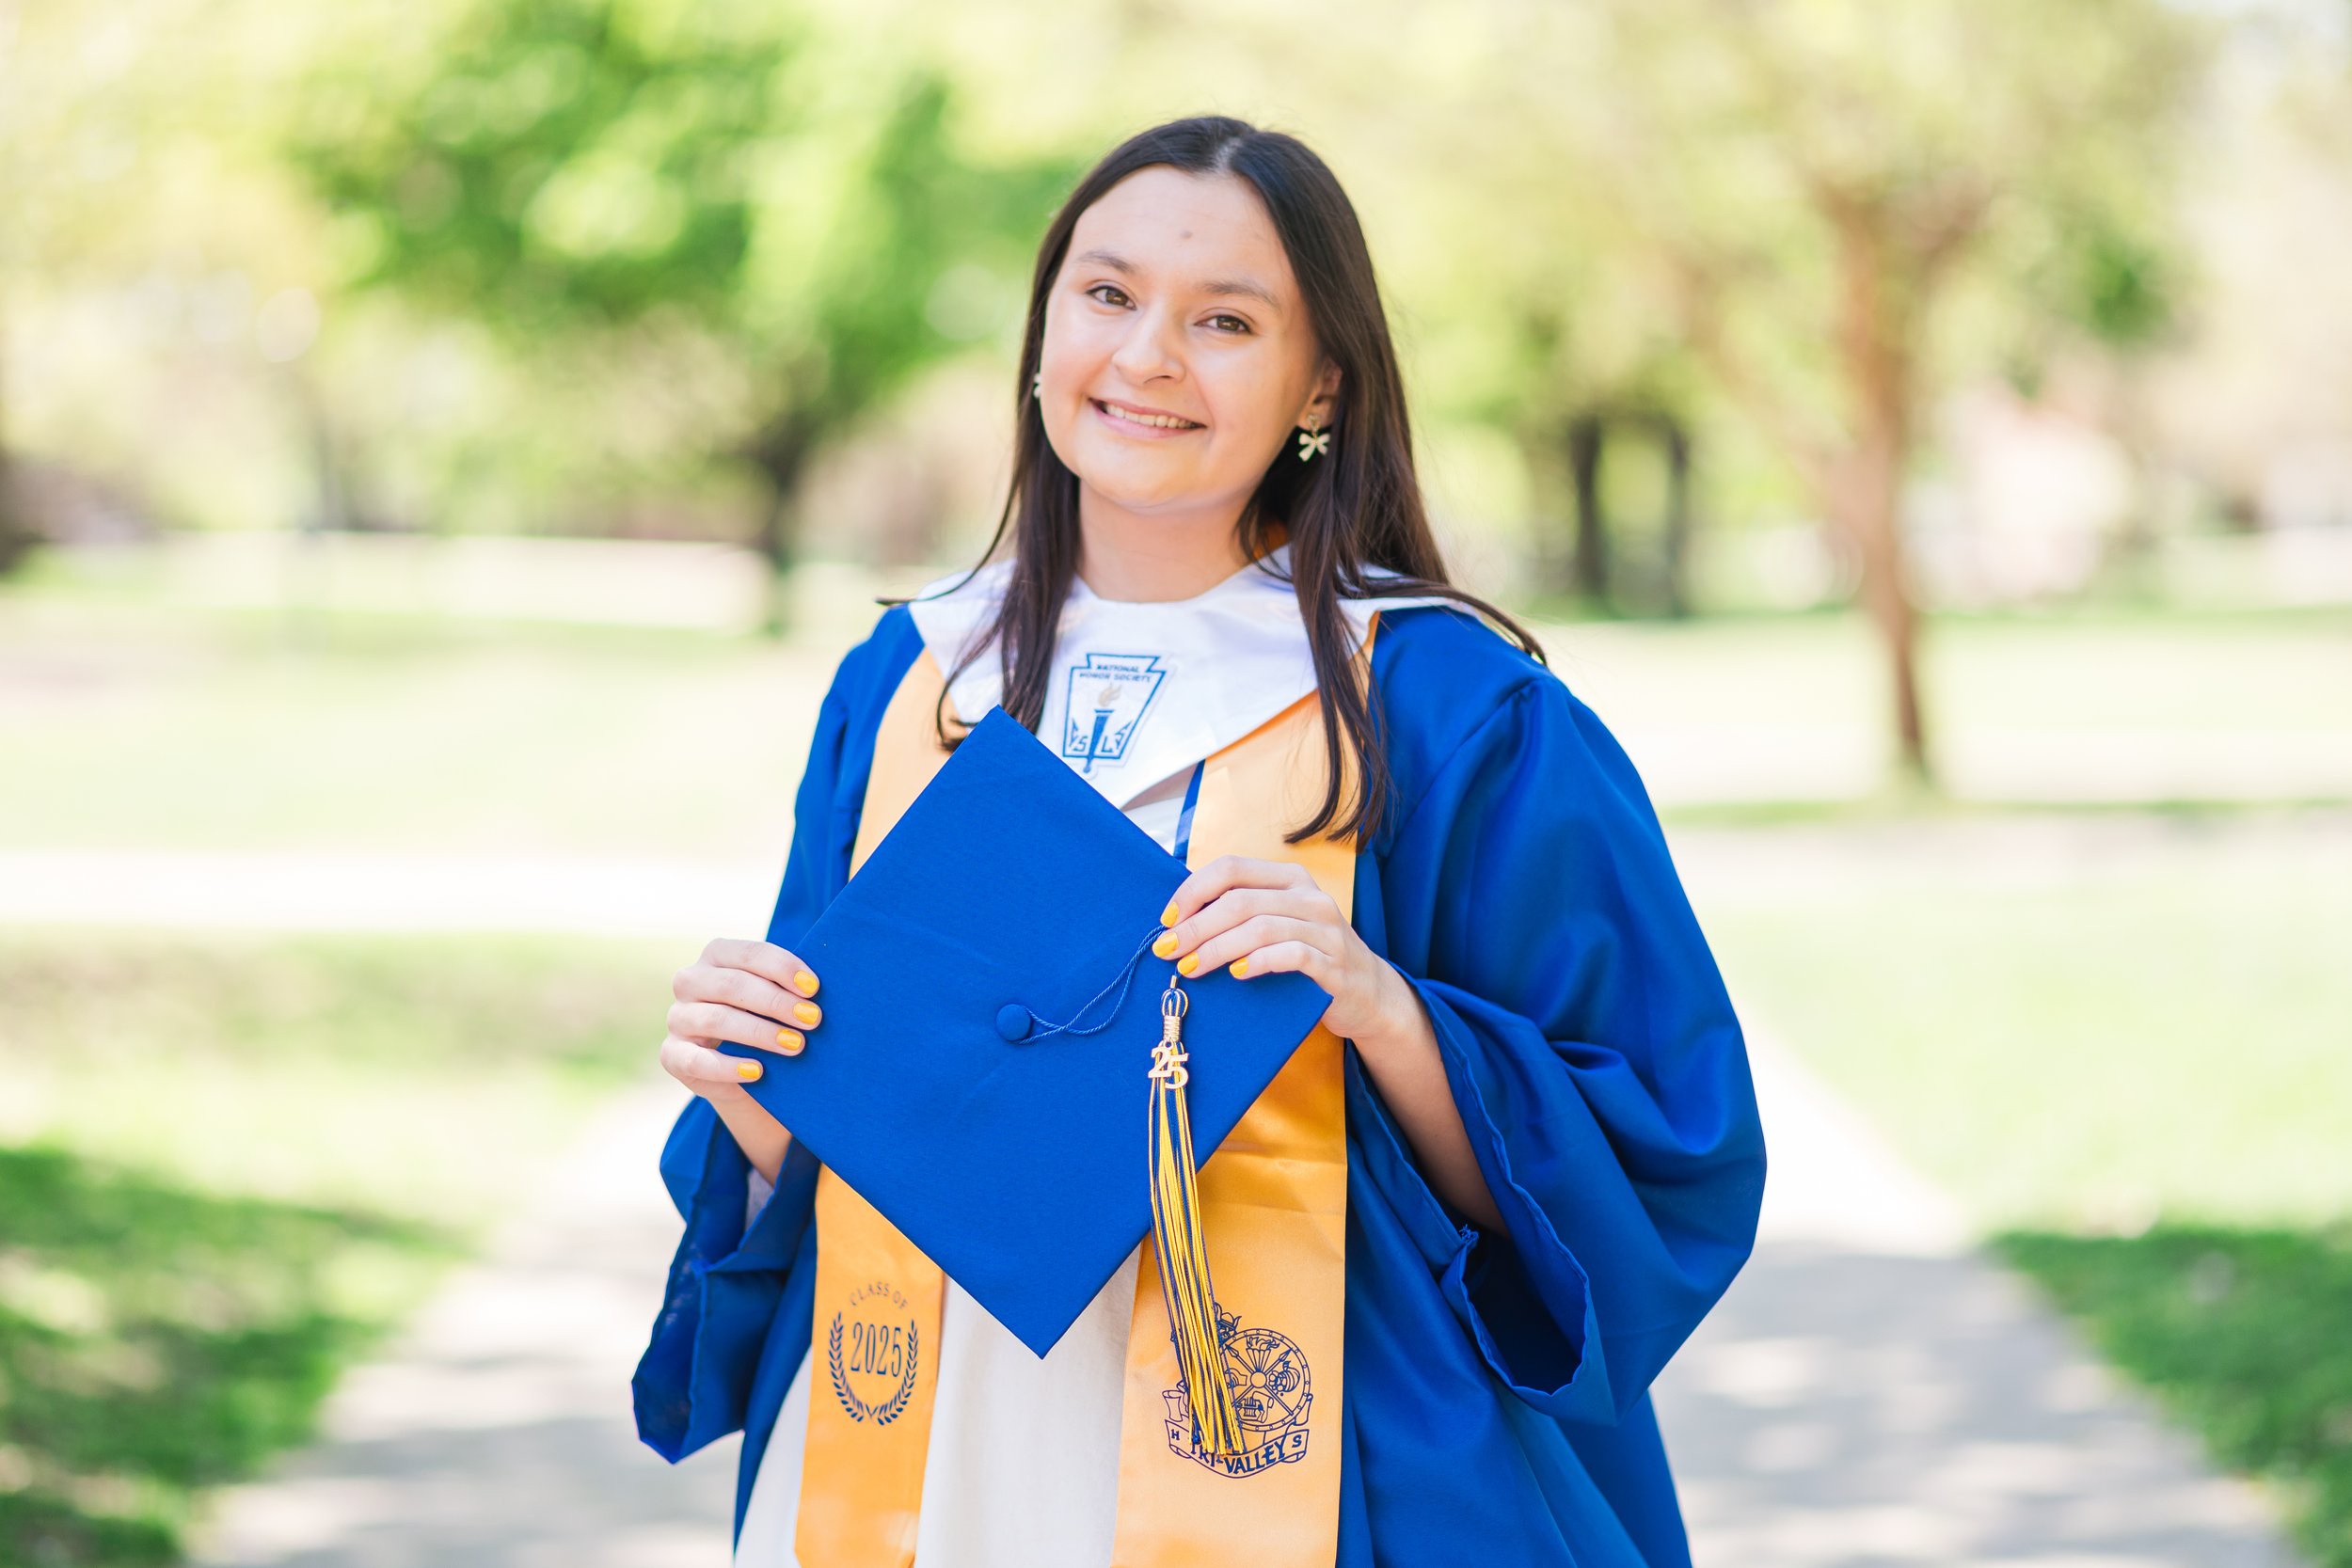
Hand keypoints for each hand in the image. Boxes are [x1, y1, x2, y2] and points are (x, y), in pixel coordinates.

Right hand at [659, 937, 823, 1103]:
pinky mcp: (672, 1054)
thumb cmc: (768, 1021)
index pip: (748, 954)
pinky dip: (729, 1066)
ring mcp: (678, 1017)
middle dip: (776, 1002)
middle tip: (812, 1019)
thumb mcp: (776, 999)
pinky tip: (758, 1071)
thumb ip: (790, 988)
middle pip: (731, 985)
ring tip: (795, 1045)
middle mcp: (690, 981)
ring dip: (760, 1033)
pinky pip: (696, 1061)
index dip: (782, 968)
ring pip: (716, 1019)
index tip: (813, 988)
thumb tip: (818, 990)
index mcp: (717, 956)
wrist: (744, 1071)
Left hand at [1151, 855, 1417, 1048]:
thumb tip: (1177, 920)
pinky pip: (1291, 956)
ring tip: (1191, 967)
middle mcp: (1310, 897)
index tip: (1166, 920)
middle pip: (1239, 901)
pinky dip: (1258, 962)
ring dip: (1217, 948)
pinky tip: (1236, 974)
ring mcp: (1326, 930)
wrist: (1367, 993)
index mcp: (1290, 879)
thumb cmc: (1309, 956)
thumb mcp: (1279, 923)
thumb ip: (1241, 913)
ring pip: (1260, 928)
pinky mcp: (1334, 965)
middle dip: (1195, 926)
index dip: (1192, 891)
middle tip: (1167, 950)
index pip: (1231, 868)